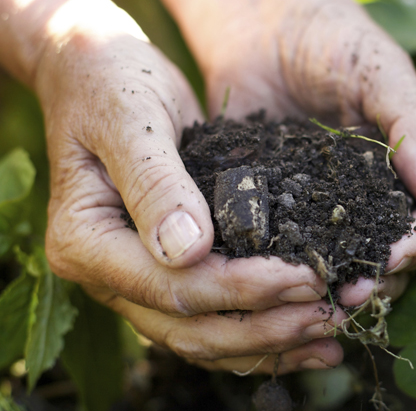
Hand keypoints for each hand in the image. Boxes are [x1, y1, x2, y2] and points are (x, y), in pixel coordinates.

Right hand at [30, 0, 345, 374]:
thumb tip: (188, 251)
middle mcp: (105, 275)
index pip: (170, 286)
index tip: (305, 277)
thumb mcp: (132, 119)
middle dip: (265, 327)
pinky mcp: (166, 271)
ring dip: (268, 342)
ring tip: (330, 337)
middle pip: (189, 327)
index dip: (241, 288)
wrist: (98, 73)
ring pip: (202, 336)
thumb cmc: (111, 83)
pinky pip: (211, 317)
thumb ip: (155, 183)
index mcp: (85, 242)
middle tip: (330, 315)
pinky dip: (258, 332)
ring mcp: (134, 279)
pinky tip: (305, 335)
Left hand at [151, 0, 415, 306]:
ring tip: (314, 300)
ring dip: (333, 286)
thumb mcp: (381, 73)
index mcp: (407, 172)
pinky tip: (271, 280)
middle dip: (375, 280)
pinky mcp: (278, 207)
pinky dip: (285, 267)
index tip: (390, 259)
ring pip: (342, 262)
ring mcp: (324, 207)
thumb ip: (414, 127)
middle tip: (346, 295)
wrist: (262, 27)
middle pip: (390, 256)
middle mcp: (371, 198)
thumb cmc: (333, 40)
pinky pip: (288, 245)